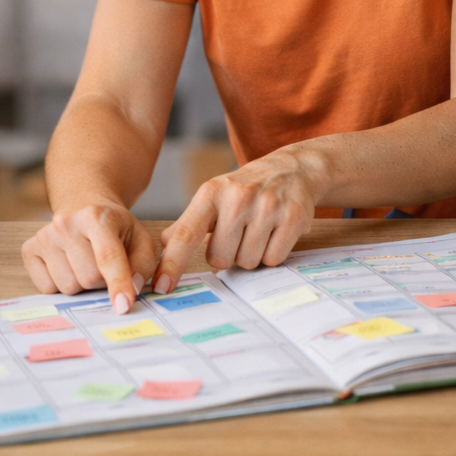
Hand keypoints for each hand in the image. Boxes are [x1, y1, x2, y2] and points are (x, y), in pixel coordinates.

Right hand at [22, 202, 157, 314]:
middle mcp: (66, 223)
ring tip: (85, 264)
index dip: (118, 284)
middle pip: (89, 278)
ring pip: (68, 287)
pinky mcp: (29, 250)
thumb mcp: (140, 240)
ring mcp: (44, 236)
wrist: (84, 209)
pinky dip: (60, 285)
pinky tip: (67, 266)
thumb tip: (132, 288)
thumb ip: (142, 265)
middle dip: (102, 282)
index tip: (123, 306)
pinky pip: (47, 288)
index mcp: (97, 216)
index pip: (108, 258)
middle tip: (104, 266)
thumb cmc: (115, 230)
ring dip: (82, 285)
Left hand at [153, 147, 323, 294]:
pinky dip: (272, 254)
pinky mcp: (293, 217)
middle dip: (228, 254)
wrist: (291, 169)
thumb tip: (165, 242)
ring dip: (251, 254)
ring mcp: (268, 207)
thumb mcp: (213, 196)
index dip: (172, 263)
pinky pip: (273, 259)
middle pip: (220, 258)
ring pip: (248, 262)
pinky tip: (274, 233)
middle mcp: (238, 197)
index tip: (161, 286)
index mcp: (211, 193)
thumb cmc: (245, 189)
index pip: (186, 233)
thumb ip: (189, 222)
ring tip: (258, 231)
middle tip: (239, 234)